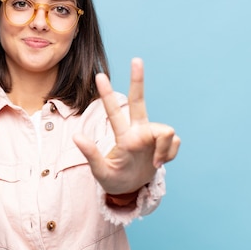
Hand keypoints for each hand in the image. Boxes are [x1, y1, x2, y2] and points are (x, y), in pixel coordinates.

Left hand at [73, 58, 179, 194]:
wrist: (132, 190)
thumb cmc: (114, 180)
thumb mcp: (101, 172)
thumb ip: (91, 155)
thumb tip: (76, 136)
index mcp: (123, 137)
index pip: (114, 113)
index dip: (108, 95)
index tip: (100, 76)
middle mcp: (137, 131)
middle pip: (138, 101)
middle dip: (137, 80)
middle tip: (136, 59)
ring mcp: (152, 136)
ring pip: (166, 131)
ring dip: (164, 149)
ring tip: (155, 163)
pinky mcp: (166, 143)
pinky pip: (174, 143)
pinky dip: (169, 155)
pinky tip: (160, 162)